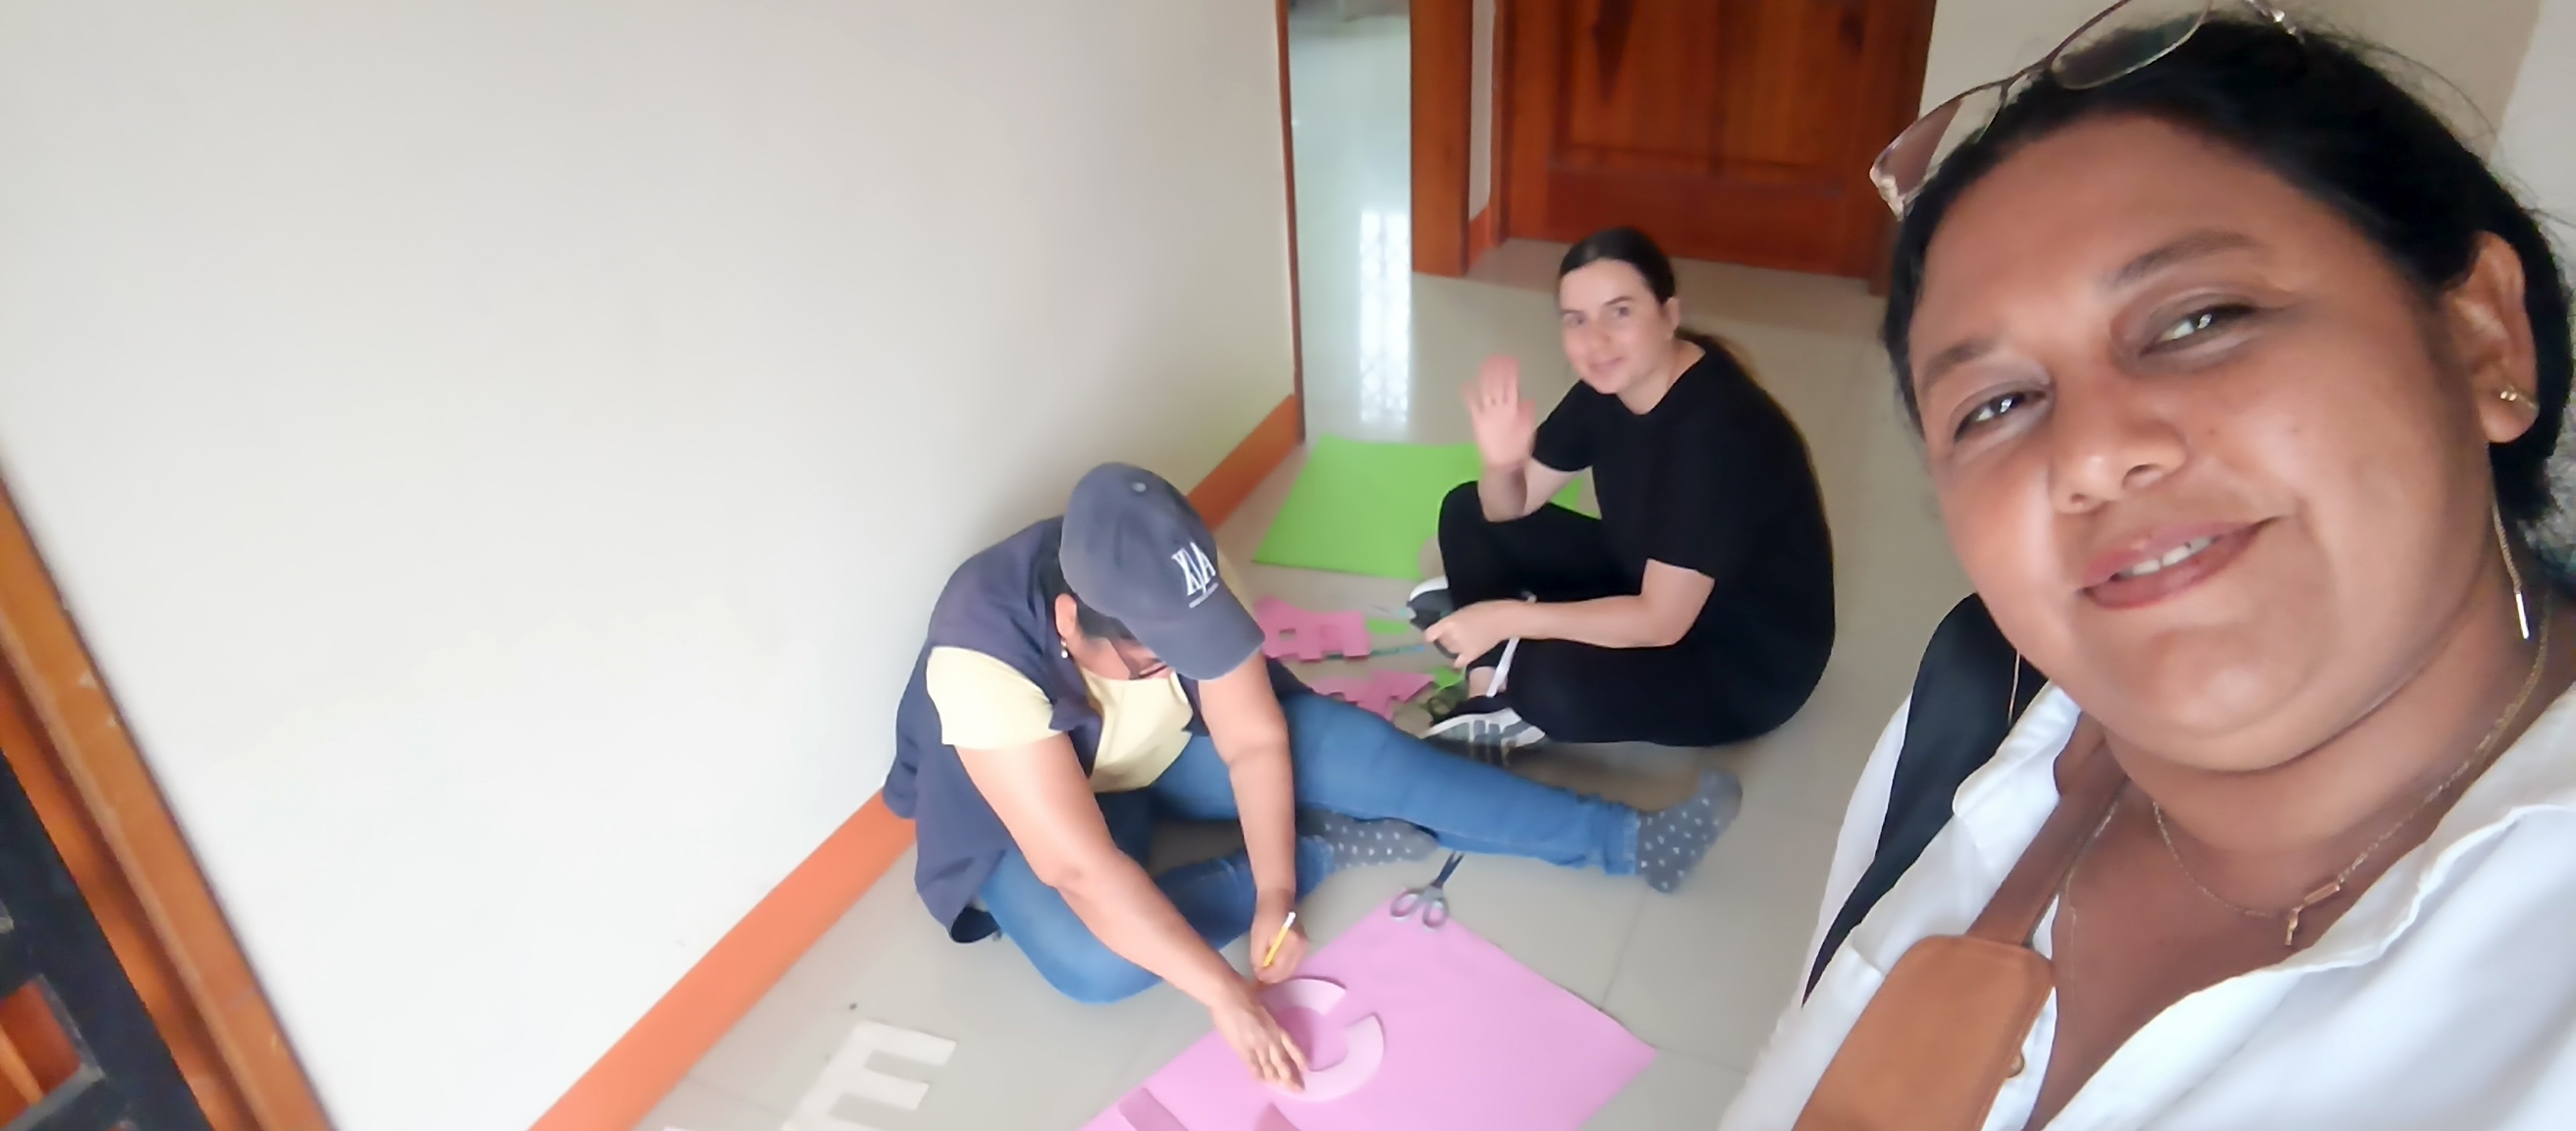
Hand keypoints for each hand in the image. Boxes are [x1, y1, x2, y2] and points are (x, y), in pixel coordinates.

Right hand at [1210, 982, 1307, 1091]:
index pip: (1292, 1047)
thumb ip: (1266, 1023)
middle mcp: (1270, 1037)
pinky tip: (1262, 1082)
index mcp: (1276, 1026)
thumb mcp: (1263, 1009)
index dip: (1299, 1059)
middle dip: (1290, 1077)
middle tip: (1298, 1089)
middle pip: (1282, 1062)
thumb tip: (1265, 1032)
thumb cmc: (1244, 994)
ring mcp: (1257, 1044)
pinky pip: (1253, 1066)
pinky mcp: (1243, 1049)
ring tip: (1282, 1089)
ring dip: (1276, 1079)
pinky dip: (1258, 1075)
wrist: (1228, 995)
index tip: (1306, 1069)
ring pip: (1269, 1067)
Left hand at [1251, 902, 1307, 983]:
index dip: (1267, 976)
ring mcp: (1305, 947)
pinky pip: (1294, 964)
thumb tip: (1259, 974)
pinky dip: (1284, 968)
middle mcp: (1302, 948)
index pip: (1280, 969)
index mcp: (1291, 943)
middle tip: (1259, 978)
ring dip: (1278, 974)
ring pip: (1291, 970)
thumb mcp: (1257, 938)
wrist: (1278, 899)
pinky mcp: (1304, 946)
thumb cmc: (1265, 916)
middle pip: (1288, 972)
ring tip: (1265, 972)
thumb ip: (1258, 958)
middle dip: (1273, 978)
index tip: (1255, 978)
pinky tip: (1273, 966)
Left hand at [1424, 600, 1522, 667]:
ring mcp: (1460, 648)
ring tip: (1463, 641)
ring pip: (1448, 651)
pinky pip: (1457, 662)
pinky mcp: (1470, 656)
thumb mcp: (1461, 612)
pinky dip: (1456, 660)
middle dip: (1445, 638)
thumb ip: (1449, 622)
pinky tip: (1459, 657)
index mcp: (1448, 623)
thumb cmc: (1483, 611)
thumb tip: (1440, 631)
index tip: (1432, 636)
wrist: (1502, 620)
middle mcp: (1451, 637)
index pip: (1429, 634)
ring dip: (1451, 647)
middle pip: (1440, 642)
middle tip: (1455, 633)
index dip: (1430, 635)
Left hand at [1464, 355, 1536, 469]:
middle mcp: (1500, 409)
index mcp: (1514, 410)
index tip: (1511, 360)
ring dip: (1486, 377)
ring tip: (1486, 364)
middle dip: (1499, 370)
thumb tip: (1528, 400)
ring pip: (1487, 391)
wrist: (1503, 466)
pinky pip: (1472, 405)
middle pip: (1499, 385)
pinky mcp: (1477, 421)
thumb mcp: (1528, 431)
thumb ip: (1526, 414)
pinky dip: (1469, 394)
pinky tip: (1466, 384)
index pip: (1513, 386)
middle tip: (1497, 357)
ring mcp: (1487, 414)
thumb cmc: (1517, 450)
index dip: (1512, 373)